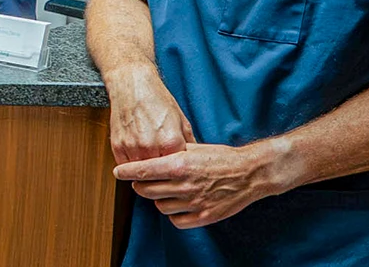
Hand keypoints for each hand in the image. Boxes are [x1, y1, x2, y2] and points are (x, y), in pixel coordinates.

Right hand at [105, 63, 195, 163]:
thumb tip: (195, 160)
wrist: (132, 85)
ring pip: (141, 173)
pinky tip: (137, 153)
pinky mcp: (117, 146)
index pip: (178, 170)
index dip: (179, 171)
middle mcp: (151, 147)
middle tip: (164, 169)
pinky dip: (131, 163)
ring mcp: (132, 147)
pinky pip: (126, 165)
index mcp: (171, 142)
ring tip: (150, 159)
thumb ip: (189, 143)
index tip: (179, 171)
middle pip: (159, 174)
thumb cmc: (157, 99)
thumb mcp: (182, 120)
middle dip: (163, 173)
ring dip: (145, 170)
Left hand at [114, 142, 285, 228]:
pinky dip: (173, 214)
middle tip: (142, 181)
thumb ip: (170, 152)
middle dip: (139, 185)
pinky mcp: (204, 217)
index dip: (126, 172)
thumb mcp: (194, 147)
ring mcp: (194, 203)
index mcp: (180, 165)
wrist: (250, 173)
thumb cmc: (222, 157)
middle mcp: (184, 185)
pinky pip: (177, 221)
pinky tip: (177, 205)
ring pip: (159, 206)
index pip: (142, 171)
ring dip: (157, 199)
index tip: (118, 172)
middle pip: (146, 190)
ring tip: (164, 191)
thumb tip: (149, 154)